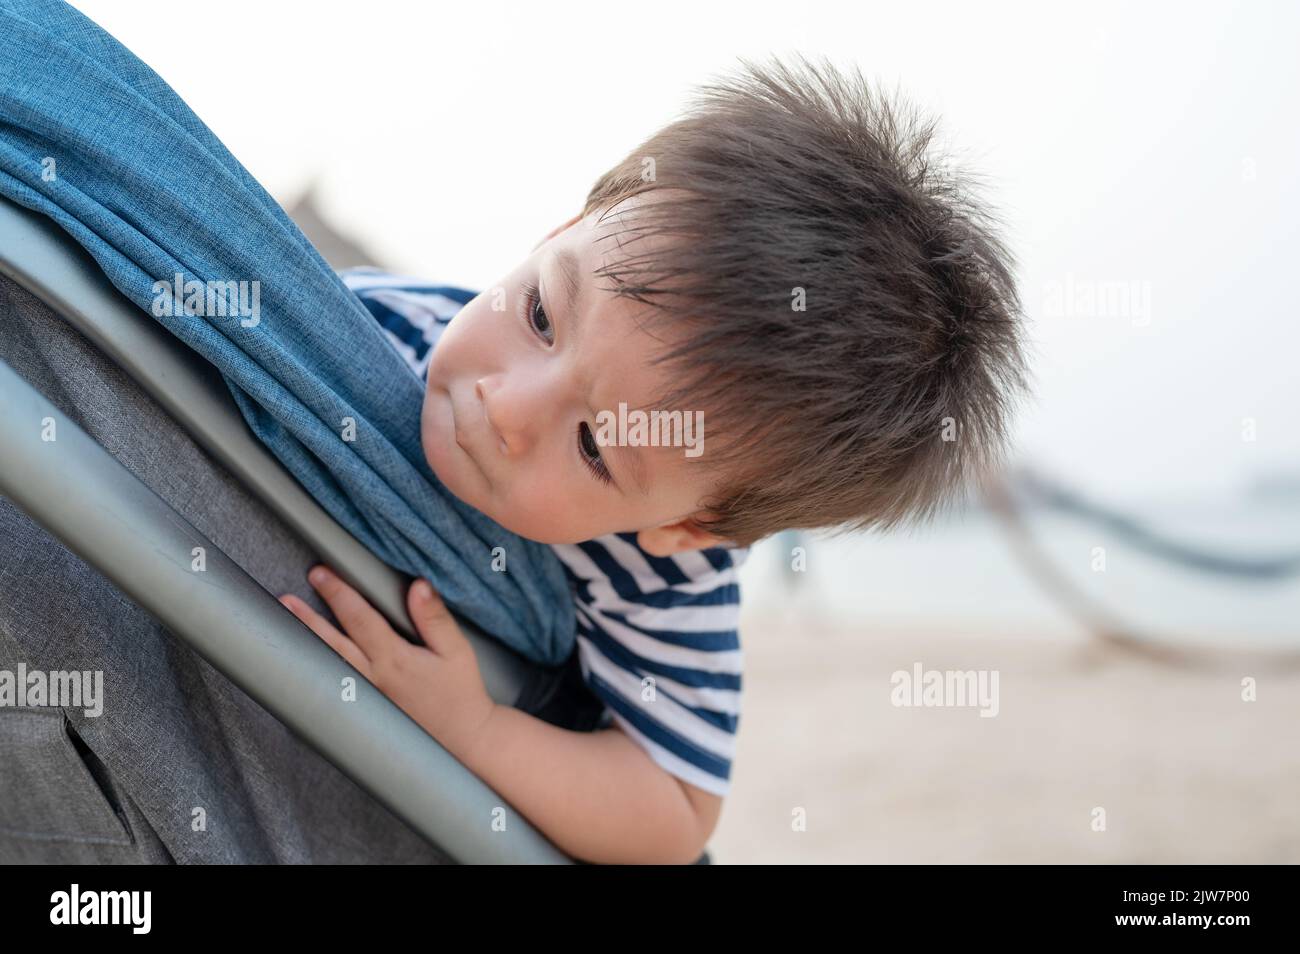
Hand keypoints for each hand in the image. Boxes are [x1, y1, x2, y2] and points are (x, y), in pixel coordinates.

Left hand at [279, 566, 495, 759]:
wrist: (462, 738)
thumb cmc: (461, 693)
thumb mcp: (456, 650)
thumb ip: (435, 617)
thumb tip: (419, 587)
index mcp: (394, 659)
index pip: (359, 618)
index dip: (338, 593)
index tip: (321, 573)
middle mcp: (373, 679)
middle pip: (333, 642)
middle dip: (308, 617)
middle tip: (286, 599)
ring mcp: (366, 698)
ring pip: (329, 665)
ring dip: (306, 644)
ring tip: (286, 626)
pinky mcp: (366, 710)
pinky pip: (334, 688)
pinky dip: (316, 673)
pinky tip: (306, 664)